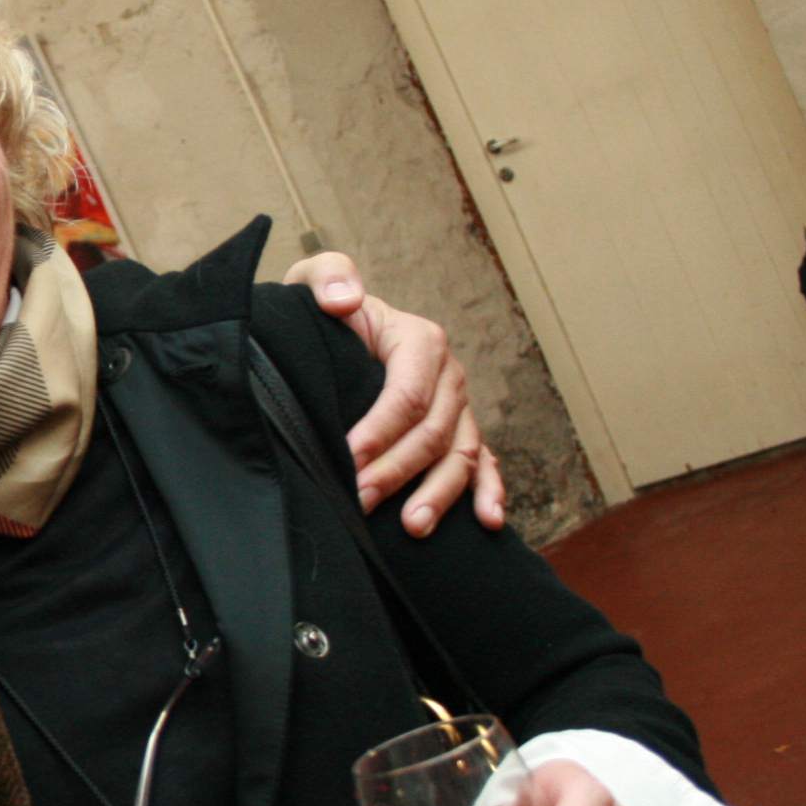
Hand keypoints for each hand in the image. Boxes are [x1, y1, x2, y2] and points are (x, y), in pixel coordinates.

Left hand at [282, 253, 505, 533]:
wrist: (333, 335)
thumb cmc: (323, 314)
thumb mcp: (315, 283)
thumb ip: (328, 278)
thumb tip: (345, 300)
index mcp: (420, 341)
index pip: (406, 394)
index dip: (378, 431)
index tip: (345, 459)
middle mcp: (448, 376)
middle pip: (432, 432)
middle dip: (397, 471)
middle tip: (359, 502)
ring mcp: (459, 408)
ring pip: (460, 456)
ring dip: (440, 495)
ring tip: (413, 528)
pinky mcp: (460, 433)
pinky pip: (483, 465)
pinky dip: (489, 493)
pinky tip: (487, 523)